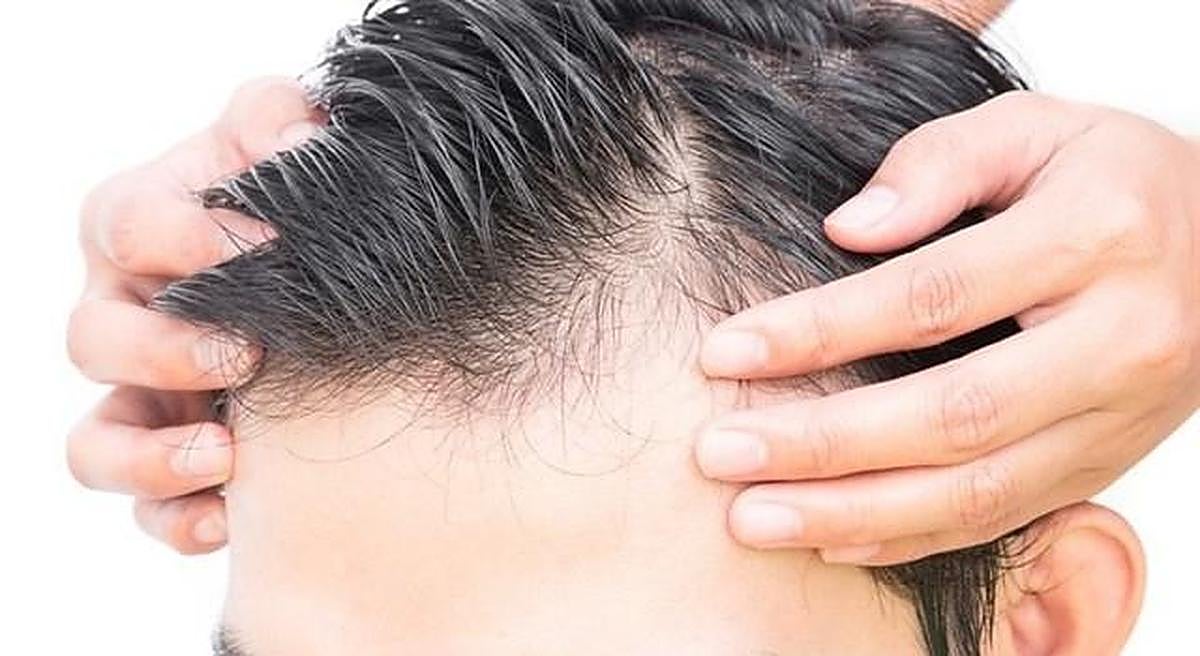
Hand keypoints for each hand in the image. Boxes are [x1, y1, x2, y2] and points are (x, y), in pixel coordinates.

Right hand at [67, 78, 317, 553]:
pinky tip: (233, 515)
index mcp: (140, 228)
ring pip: (95, 444)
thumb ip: (279, 119)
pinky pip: (148, 510)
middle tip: (248, 353)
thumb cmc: (294, 200)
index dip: (188, 237)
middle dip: (167, 351)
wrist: (334, 273)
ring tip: (226, 454)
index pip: (126, 224)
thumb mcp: (291, 143)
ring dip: (152, 457)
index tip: (270, 245)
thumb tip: (298, 135)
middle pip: (92, 342)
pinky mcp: (176, 459)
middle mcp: (126, 314)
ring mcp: (144, 396)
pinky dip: (180, 519)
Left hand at [696, 91, 1199, 564]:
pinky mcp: (1103, 464)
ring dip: (852, 512)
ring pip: (975, 490)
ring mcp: (1118, 418)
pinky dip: (911, 538)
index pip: (931, 298)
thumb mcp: (1035, 128)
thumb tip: (849, 228)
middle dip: (823, 445)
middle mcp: (1117, 342)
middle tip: (719, 455)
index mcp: (1095, 239)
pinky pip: (1004, 519)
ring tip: (752, 519)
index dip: (820, 332)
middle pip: (950, 414)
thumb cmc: (1110, 176)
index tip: (725, 353)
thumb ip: (939, 163)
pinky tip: (831, 537)